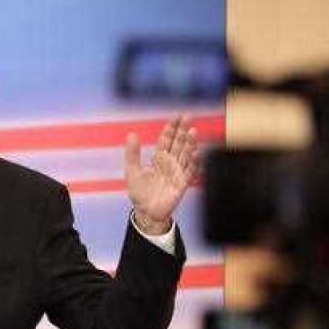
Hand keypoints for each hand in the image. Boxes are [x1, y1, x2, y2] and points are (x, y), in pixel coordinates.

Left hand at [125, 114, 200, 234]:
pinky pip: (190, 170)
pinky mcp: (182, 183)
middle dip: (183, 130)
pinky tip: (196, 152)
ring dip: (190, 143)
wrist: (146, 212)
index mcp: (158, 158)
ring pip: (185, 154)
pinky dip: (194, 161)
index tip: (176, 116)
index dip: (171, 128)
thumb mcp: (132, 171)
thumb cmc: (139, 192)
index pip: (166, 140)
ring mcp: (177, 172)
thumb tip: (131, 134)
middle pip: (178, 143)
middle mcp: (170, 163)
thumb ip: (132, 153)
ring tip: (192, 132)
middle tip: (188, 117)